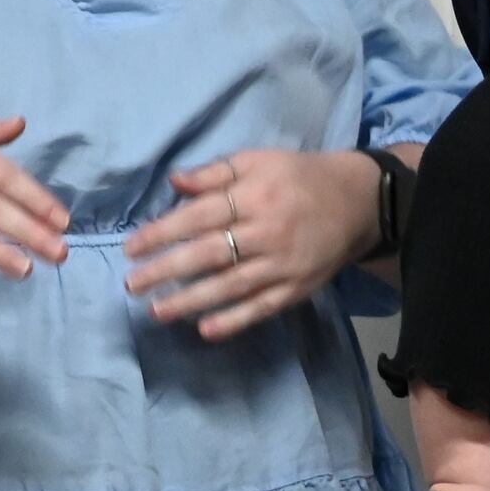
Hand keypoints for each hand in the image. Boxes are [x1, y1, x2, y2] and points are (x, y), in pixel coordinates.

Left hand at [124, 147, 376, 339]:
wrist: (358, 202)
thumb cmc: (297, 176)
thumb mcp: (257, 160)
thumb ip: (215, 173)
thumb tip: (174, 182)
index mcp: (254, 196)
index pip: (199, 217)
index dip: (163, 233)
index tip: (132, 248)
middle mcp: (266, 232)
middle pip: (209, 254)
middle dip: (166, 270)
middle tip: (132, 284)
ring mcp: (282, 264)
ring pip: (230, 286)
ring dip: (191, 301)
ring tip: (157, 311)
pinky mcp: (297, 288)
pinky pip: (261, 308)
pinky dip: (234, 321)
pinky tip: (205, 330)